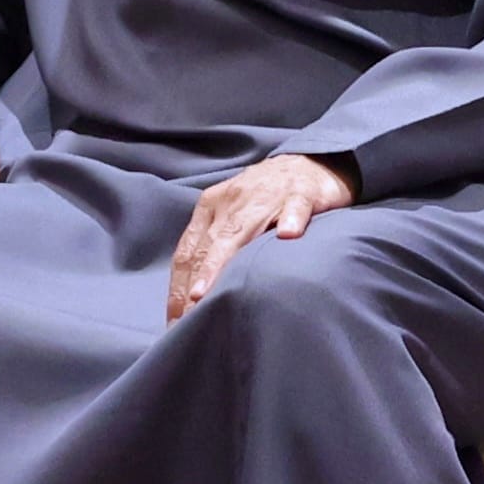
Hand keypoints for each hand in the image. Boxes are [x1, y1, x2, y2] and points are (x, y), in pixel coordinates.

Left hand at [166, 154, 353, 319]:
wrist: (309, 163)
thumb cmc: (267, 199)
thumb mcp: (235, 219)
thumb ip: (216, 249)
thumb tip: (197, 296)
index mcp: (211, 208)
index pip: (187, 252)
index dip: (178, 287)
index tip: (174, 321)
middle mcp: (231, 202)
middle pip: (207, 246)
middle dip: (193, 284)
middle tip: (186, 318)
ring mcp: (266, 196)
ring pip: (240, 230)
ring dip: (222, 260)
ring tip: (208, 290)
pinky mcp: (301, 193)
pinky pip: (294, 206)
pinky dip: (290, 220)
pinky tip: (288, 236)